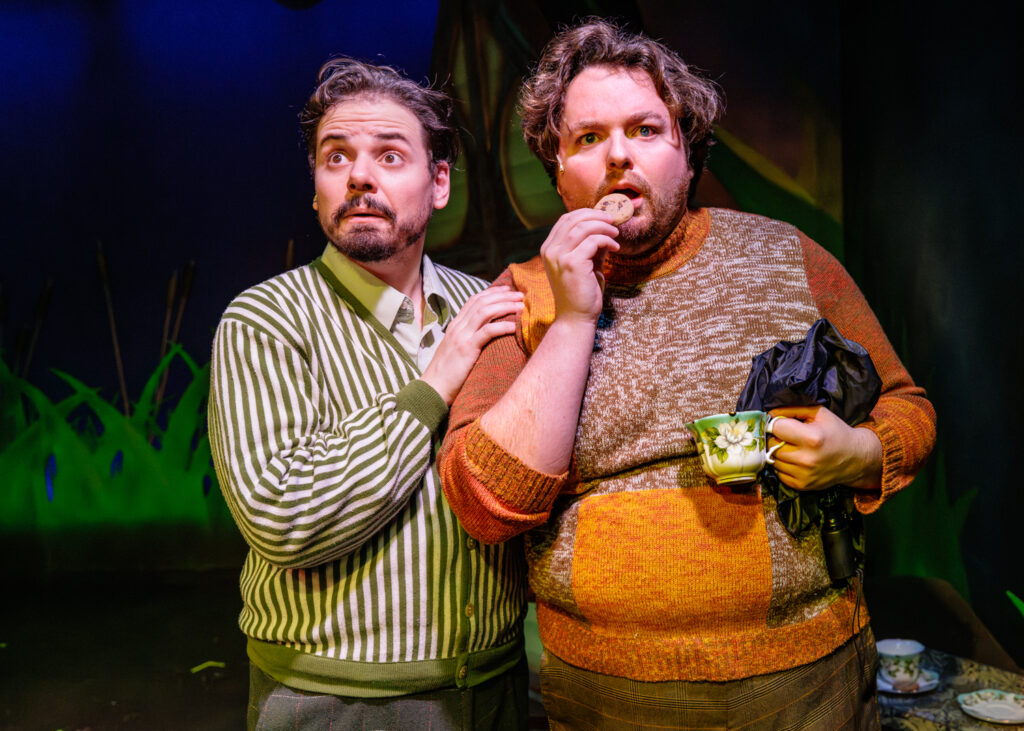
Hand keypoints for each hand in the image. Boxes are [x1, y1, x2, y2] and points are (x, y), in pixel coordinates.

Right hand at [420, 286, 523, 403]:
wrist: (433, 388)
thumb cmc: (447, 373)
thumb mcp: (457, 350)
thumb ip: (468, 338)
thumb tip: (487, 334)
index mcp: (455, 325)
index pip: (474, 300)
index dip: (492, 292)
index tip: (508, 290)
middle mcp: (458, 327)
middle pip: (482, 302)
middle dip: (503, 296)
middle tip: (520, 295)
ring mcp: (461, 336)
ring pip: (485, 312)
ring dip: (505, 306)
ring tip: (521, 306)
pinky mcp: (466, 348)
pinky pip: (487, 332)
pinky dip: (501, 326)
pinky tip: (514, 326)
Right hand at [540, 208, 619, 322]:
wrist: (576, 317)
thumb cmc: (581, 293)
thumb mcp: (585, 264)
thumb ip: (590, 245)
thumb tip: (605, 227)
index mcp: (549, 249)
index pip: (565, 220)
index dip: (585, 213)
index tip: (603, 216)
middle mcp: (550, 250)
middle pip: (573, 219)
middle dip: (596, 215)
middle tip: (613, 220)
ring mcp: (559, 257)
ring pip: (583, 227)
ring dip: (603, 226)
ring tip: (616, 233)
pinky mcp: (572, 263)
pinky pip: (593, 241)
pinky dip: (607, 240)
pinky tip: (615, 248)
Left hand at [767, 405, 882, 491]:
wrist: (856, 458)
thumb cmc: (836, 432)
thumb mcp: (819, 413)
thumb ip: (793, 409)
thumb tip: (770, 413)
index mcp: (812, 438)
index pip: (776, 428)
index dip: (777, 424)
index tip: (783, 424)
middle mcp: (806, 459)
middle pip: (771, 445)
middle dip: (776, 438)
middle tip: (788, 436)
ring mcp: (804, 474)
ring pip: (773, 460)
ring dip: (778, 453)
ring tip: (794, 448)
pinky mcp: (802, 485)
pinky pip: (779, 473)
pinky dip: (783, 466)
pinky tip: (796, 460)